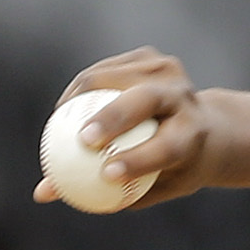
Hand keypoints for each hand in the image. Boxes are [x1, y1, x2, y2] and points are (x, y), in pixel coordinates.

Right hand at [33, 48, 221, 208]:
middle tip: (80, 140)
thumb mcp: (149, 188)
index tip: (106, 173)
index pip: (167, 147)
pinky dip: (80, 89)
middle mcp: (185, 97)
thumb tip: (44, 193)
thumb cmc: (172, 168)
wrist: (205, 128)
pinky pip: (102, 71)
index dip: (137, 160)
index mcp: (195, 135)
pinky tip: (65, 108)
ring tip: (59, 123)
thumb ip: (102, 192)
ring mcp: (167, 71)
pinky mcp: (147, 56)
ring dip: (79, 98)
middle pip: (143, 100)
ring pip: (110, 78)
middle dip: (110, 118)